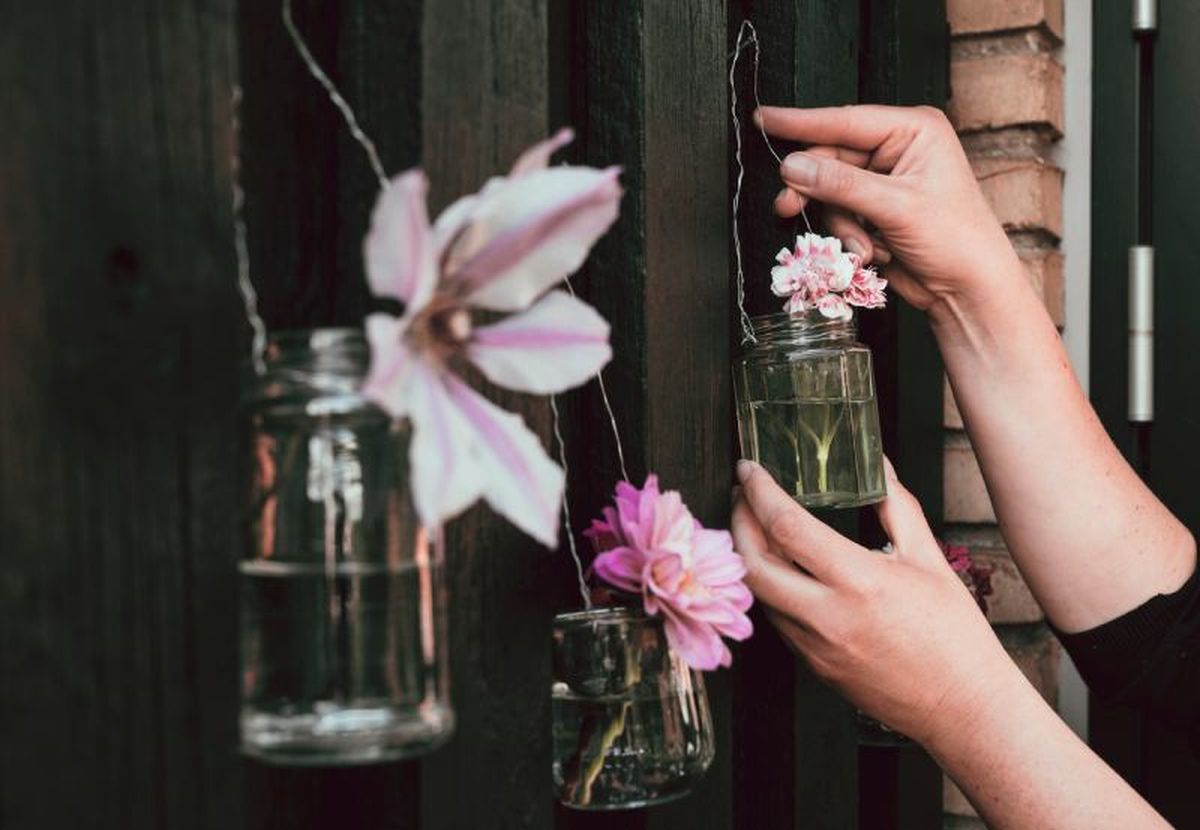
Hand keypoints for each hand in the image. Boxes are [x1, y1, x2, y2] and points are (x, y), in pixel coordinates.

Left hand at [732, 457, 1016, 746]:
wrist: (963, 707)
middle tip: (741, 495)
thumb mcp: (929, 558)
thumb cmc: (954, 633)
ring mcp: (816, 646)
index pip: (787, 527)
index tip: (748, 469)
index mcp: (860, 581)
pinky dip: (770, 588)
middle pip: (753, 564)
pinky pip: (778, 621)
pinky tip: (781, 569)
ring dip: (749, 556)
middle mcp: (828, 616)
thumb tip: (878, 464)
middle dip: (736, 523)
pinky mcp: (814, 667)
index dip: (759, 493)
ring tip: (756, 526)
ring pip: (760, 595)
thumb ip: (897, 505)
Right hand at [756, 104, 1022, 311]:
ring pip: (830, 191)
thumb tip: (793, 166)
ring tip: (862, 245)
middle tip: (787, 206)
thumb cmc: (956, 239)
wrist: (968, 289)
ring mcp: (885, 180)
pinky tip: (872, 250)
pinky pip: (839, 214)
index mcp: (914, 130)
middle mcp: (898, 149)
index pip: (846, 120)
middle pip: (831, 158)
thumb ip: (840, 183)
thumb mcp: (895, 206)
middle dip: (817, 191)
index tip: (765, 118)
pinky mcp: (875, 209)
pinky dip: (848, 235)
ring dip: (840, 223)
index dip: (801, 122)